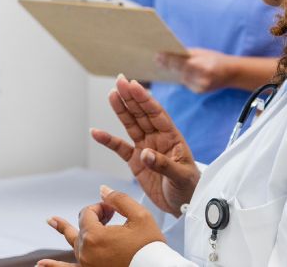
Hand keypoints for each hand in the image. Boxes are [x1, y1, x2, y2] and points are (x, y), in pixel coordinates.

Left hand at [40, 185, 164, 266]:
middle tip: (109, 215)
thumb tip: (102, 190)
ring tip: (50, 220)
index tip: (114, 210)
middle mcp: (85, 252)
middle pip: (81, 228)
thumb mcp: (140, 217)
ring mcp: (86, 266)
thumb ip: (119, 200)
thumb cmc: (150, 248)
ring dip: (63, 231)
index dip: (101, 207)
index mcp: (95, 236)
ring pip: (73, 244)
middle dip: (94, 218)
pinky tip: (41, 266)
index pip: (88, 213)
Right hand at [91, 75, 199, 214]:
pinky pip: (120, 148)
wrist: (184, 206)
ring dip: (121, 110)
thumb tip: (145, 153)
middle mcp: (157, 139)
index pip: (156, 113)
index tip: (134, 85)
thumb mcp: (181, 176)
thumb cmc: (189, 188)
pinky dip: (108, 140)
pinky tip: (96, 132)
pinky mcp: (136, 162)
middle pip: (141, 114)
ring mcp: (145, 148)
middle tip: (120, 81)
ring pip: (131, 125)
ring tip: (111, 95)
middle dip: (131, 97)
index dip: (145, 99)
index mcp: (172, 137)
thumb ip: (163, 164)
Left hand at [157, 48, 235, 92]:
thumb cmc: (215, 59)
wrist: (231, 73)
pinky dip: (178, 76)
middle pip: (179, 71)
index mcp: (204, 67)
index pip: (182, 62)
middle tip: (155, 59)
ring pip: (180, 78)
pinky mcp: (199, 91)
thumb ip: (187, 54)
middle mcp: (202, 79)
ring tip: (159, 64)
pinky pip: (185, 83)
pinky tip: (169, 72)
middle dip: (166, 64)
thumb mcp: (202, 53)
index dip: (169, 59)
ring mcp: (200, 87)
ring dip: (170, 71)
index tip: (158, 54)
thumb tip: (169, 51)